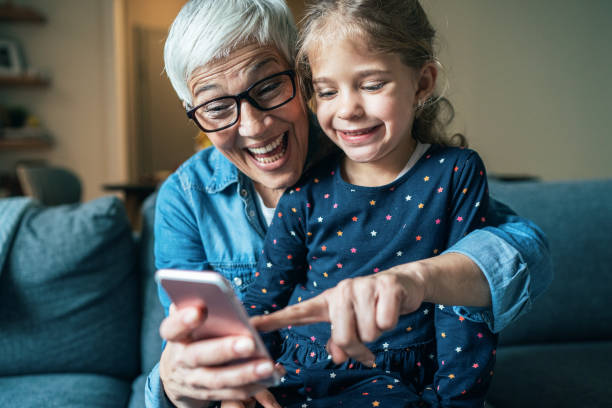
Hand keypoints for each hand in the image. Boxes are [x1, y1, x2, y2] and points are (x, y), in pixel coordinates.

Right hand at [159, 304, 284, 406]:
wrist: (176, 373)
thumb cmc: (190, 336)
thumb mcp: (186, 320)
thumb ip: (195, 303)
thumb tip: (214, 288)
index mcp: (175, 337)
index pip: (172, 328)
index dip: (183, 320)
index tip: (200, 310)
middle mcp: (181, 360)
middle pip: (200, 356)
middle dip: (225, 350)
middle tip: (249, 343)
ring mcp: (194, 380)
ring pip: (219, 379)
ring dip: (245, 374)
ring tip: (268, 366)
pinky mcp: (208, 395)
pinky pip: (231, 393)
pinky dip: (252, 387)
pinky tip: (271, 377)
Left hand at [251, 264, 427, 365]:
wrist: (405, 285)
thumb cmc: (372, 308)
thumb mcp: (353, 324)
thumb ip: (340, 341)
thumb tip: (338, 357)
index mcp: (328, 302)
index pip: (296, 312)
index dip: (273, 320)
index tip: (251, 326)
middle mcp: (341, 291)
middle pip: (343, 337)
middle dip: (360, 348)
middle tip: (369, 344)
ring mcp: (362, 286)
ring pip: (368, 332)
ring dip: (378, 332)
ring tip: (378, 316)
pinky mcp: (384, 285)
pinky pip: (386, 321)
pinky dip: (391, 322)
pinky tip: (390, 308)